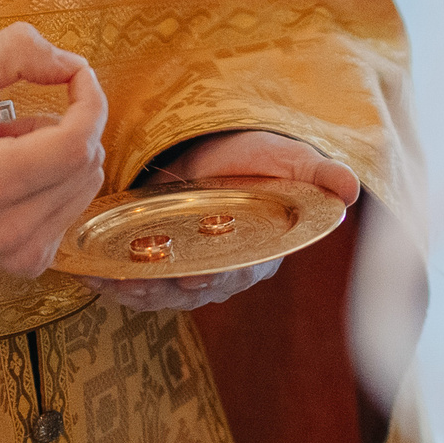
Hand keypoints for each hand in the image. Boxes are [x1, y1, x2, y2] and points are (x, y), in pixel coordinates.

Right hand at [0, 23, 107, 278]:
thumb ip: (17, 54)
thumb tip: (74, 65)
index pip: (76, 143)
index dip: (89, 98)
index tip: (76, 74)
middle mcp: (5, 232)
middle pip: (88, 161)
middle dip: (66, 125)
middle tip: (12, 124)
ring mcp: (19, 255)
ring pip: (88, 183)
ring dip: (60, 155)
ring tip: (5, 155)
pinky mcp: (29, 263)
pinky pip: (74, 207)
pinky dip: (54, 183)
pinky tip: (11, 182)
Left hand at [86, 131, 359, 313]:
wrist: (217, 149)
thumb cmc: (257, 156)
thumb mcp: (289, 157)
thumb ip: (318, 173)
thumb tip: (350, 189)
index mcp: (262, 253)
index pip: (241, 273)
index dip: (218, 278)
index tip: (195, 276)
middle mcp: (227, 272)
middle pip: (195, 290)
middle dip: (163, 289)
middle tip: (137, 281)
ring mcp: (191, 272)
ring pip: (162, 293)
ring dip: (134, 290)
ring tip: (109, 280)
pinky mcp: (161, 267)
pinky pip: (139, 284)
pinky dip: (116, 284)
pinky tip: (93, 276)